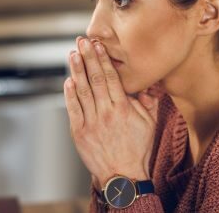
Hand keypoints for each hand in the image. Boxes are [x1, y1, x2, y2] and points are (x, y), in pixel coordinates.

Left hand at [63, 37, 160, 187]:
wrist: (123, 176)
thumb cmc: (138, 149)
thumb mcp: (150, 124)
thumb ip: (148, 102)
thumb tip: (148, 83)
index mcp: (124, 109)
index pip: (112, 78)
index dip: (103, 60)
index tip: (97, 45)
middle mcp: (107, 113)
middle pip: (95, 79)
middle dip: (88, 58)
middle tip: (82, 41)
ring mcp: (91, 123)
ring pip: (82, 91)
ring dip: (76, 71)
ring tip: (73, 54)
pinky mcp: (79, 132)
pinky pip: (73, 109)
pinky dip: (69, 94)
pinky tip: (68, 80)